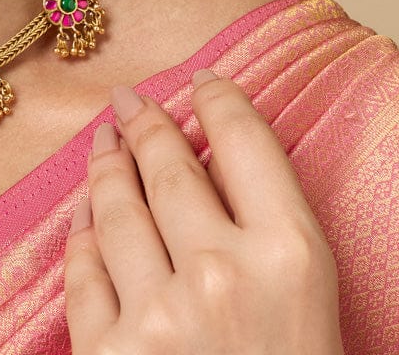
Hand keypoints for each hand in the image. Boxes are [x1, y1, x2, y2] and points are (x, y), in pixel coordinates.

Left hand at [63, 70, 343, 353]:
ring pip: (117, 213)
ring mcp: (157, 316)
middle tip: (128, 99)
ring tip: (103, 143)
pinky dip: (82, 237)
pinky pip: (83, 276)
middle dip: (146, 127)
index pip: (247, 144)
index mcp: (291, 261)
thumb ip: (275, 244)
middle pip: (170, 170)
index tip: (203, 82)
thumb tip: (220, 174)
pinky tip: (83, 218)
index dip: (220, 102)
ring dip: (107, 170)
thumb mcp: (317, 310)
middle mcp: (220, 276)